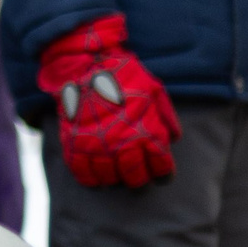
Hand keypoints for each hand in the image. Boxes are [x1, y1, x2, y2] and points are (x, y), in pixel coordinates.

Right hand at [37, 15, 181, 188]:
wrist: (85, 64)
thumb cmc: (123, 75)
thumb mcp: (154, 90)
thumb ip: (165, 117)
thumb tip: (173, 138)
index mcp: (146, 132)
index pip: (161, 166)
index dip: (164, 174)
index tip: (162, 174)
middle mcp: (122, 143)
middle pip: (135, 178)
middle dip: (140, 182)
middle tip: (139, 179)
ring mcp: (97, 145)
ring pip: (109, 178)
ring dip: (115, 180)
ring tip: (117, 177)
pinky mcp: (75, 144)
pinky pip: (82, 172)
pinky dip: (89, 179)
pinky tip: (95, 178)